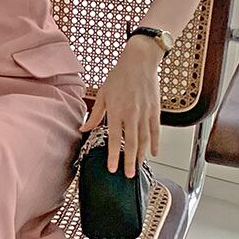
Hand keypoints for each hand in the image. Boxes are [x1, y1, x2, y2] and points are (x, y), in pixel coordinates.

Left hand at [78, 40, 161, 176]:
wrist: (139, 62)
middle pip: (131, 143)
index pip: (115, 139)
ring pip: (145, 139)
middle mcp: (131, 114)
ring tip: (138, 167)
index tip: (112, 169)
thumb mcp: (102, 94)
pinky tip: (153, 153)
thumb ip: (94, 114)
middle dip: (129, 161)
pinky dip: (155, 143)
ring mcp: (145, 113)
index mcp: (116, 111)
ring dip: (142, 155)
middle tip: (129, 176)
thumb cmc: (118, 76)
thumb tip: (83, 128)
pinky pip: (156, 130)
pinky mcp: (155, 110)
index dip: (114, 155)